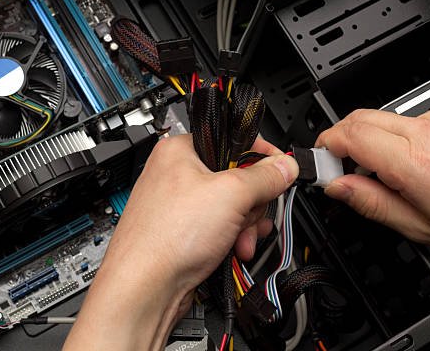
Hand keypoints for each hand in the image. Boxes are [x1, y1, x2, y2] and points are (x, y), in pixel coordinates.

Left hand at [63, 135, 297, 349]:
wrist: (143, 288)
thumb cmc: (165, 238)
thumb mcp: (230, 195)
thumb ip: (264, 177)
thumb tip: (285, 166)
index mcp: (180, 150)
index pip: (233, 140)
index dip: (261, 156)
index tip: (280, 171)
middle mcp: (177, 174)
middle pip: (237, 178)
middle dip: (251, 204)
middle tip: (249, 215)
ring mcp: (180, 206)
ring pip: (232, 207)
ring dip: (245, 226)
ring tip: (240, 240)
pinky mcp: (185, 232)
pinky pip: (220, 227)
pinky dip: (232, 240)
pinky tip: (233, 251)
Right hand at [316, 109, 429, 252]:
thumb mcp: (422, 227)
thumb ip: (372, 204)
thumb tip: (337, 187)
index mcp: (416, 163)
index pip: (351, 134)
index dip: (326, 146)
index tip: (322, 166)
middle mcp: (426, 132)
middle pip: (358, 117)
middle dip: (338, 139)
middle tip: (340, 170)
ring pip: (378, 116)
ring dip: (362, 138)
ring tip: (375, 172)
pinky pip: (401, 120)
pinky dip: (386, 137)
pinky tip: (399, 162)